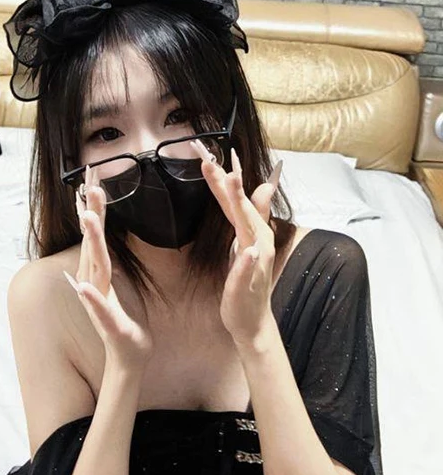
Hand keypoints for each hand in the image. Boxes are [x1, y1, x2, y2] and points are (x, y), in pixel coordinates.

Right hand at [63, 164, 152, 369]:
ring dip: (91, 244)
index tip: (93, 176)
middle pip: (93, 243)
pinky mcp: (108, 324)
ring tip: (88, 219)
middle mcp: (94, 284)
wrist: (127, 361)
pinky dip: (91, 297)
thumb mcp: (118, 286)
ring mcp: (98, 303)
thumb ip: (108, 262)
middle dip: (91, 213)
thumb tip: (101, 239)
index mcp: (100, 273)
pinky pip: (99, 307)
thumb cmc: (124, 324)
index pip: (97, 234)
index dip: (94, 206)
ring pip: (95, 268)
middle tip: (90, 185)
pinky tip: (83, 286)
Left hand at [190, 140, 281, 344]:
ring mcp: (255, 262)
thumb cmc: (247, 282)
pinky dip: (248, 260)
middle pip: (241, 207)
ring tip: (233, 184)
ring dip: (242, 208)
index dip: (224, 178)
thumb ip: (251, 214)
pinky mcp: (249, 284)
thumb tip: (264, 186)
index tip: (209, 154)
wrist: (253, 320)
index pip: (236, 200)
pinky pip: (248, 270)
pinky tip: (249, 250)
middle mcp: (258, 242)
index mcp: (252, 232)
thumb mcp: (247, 243)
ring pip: (248, 230)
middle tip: (215, 160)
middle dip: (230, 183)